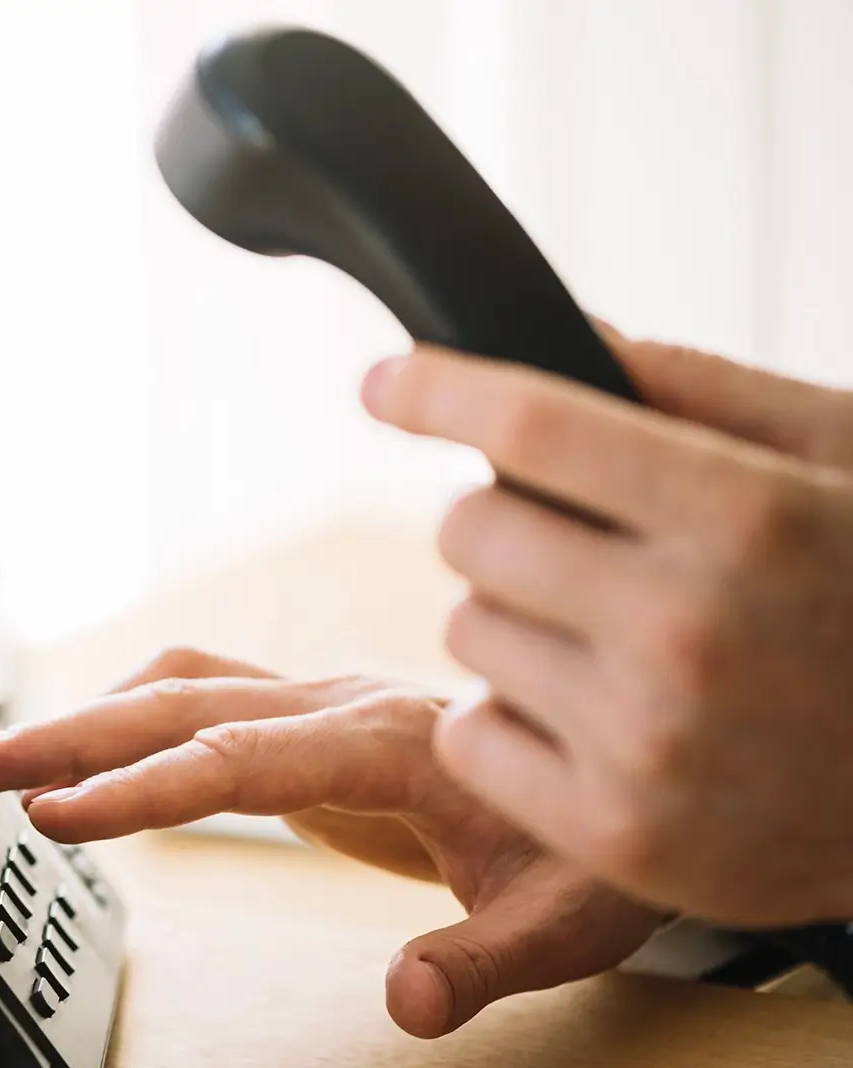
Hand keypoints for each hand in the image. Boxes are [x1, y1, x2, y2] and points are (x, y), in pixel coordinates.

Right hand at [0, 649, 662, 1038]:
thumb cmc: (599, 843)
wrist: (627, 764)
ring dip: (92, 714)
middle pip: (185, 704)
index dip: (141, 789)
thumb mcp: (568, 917)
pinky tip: (100, 733)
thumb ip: (482, 959)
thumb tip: (405, 1005)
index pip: (238, 760)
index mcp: (390, 742)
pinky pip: (210, 697)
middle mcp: (344, 704)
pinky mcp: (314, 722)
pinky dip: (140, 711)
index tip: (56, 815)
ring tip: (7, 753)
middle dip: (74, 733)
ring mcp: (324, 704)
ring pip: (185, 690)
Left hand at [363, 324, 852, 924]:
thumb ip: (702, 392)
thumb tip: (567, 334)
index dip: (433, 389)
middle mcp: (687, 629)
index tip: (382, 382)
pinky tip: (590, 720)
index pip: (529, 424)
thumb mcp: (843, 465)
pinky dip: (507, 722)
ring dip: (513, 623)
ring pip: (465, 631)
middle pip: (468, 530)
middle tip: (571, 546)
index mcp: (747, 517)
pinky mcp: (616, 834)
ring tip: (611, 644)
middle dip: (504, 522)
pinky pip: (467, 736)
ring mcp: (647, 743)